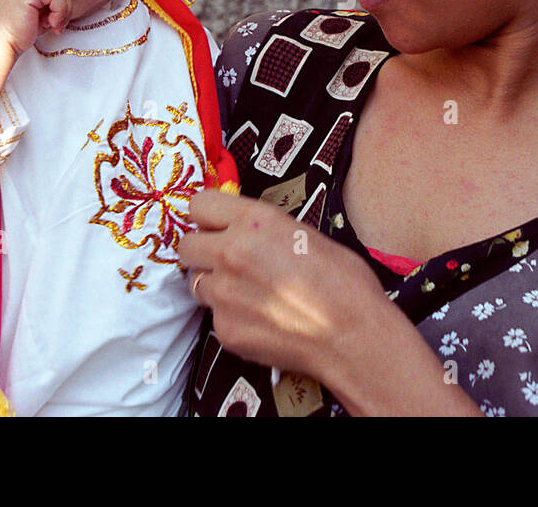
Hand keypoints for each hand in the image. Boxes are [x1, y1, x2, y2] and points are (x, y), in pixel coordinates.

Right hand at [0, 0, 72, 55]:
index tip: (61, 18)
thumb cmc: (20, 32)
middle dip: (65, 7)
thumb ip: (56, 2)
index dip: (65, 0)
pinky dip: (59, 12)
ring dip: (63, 11)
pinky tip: (49, 25)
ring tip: (54, 26)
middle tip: (57, 25)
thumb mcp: (43, 13)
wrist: (0, 42)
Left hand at [180, 191, 386, 378]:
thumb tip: (239, 229)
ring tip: (248, 292)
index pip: (198, 204)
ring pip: (197, 282)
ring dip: (215, 284)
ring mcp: (224, 294)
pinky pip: (214, 316)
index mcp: (254, 221)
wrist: (352, 334)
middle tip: (225, 260)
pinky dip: (230, 316)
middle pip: (186, 245)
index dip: (206, 216)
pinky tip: (260, 318)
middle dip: (202, 251)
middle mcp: (231, 252)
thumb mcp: (303, 232)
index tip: (213, 224)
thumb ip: (261, 228)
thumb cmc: (342, 281)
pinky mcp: (225, 328)